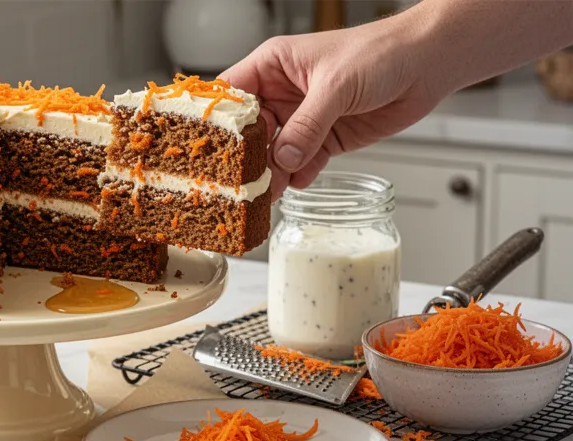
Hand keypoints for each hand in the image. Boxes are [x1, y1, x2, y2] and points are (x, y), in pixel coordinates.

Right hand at [221, 20, 445, 198]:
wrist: (429, 64)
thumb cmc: (382, 52)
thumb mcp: (337, 86)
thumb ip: (307, 124)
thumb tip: (283, 158)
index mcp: (273, 66)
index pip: (230, 95)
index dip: (217, 121)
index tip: (207, 149)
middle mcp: (282, 93)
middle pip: (248, 132)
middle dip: (243, 158)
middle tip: (237, 183)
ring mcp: (303, 118)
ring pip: (274, 153)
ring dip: (270, 174)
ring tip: (265, 193)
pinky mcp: (325, 139)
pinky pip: (302, 164)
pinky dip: (298, 177)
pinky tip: (296, 184)